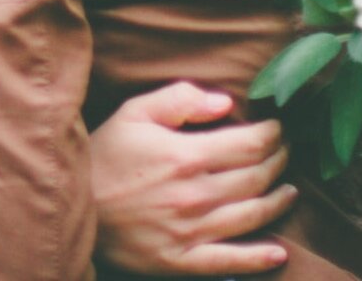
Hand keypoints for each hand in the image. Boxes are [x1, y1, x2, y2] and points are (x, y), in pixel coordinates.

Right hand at [91, 81, 296, 275]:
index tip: (277, 128)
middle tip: (284, 152)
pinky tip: (280, 251)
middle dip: (279, 161)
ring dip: (279, 201)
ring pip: (253, 216)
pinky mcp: (182, 261)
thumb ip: (180, 100)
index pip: (251, 143)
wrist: (72, 208)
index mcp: (186, 155)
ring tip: (289, 190)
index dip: (273, 134)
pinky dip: (260, 258)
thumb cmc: (104, 156)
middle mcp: (195, 195)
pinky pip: (231, 261)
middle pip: (258, 177)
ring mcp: (191, 231)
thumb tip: (226, 103)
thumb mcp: (134, 113)